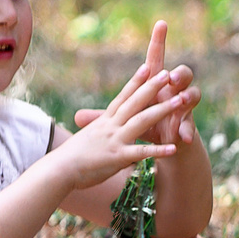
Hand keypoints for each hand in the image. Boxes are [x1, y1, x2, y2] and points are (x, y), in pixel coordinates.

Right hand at [52, 54, 199, 190]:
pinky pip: (142, 152)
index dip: (135, 82)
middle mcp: (111, 126)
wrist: (58, 171)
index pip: (122, 97)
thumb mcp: (88, 138)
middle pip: (135, 103)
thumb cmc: (70, 157)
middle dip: (152, 87)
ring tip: (180, 101)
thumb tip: (100, 129)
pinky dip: (158, 151)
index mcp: (105, 121)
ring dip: (162, 110)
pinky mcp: (117, 157)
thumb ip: (100, 132)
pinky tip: (174, 148)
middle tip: (168, 73)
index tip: (147, 66)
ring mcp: (115, 140)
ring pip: (142, 121)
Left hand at [77, 21, 199, 148]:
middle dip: (179, 73)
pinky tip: (183, 136)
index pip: (157, 60)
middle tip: (170, 77)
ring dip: (187, 96)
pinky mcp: (187, 125)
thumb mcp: (125, 119)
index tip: (160, 23)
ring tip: (180, 99)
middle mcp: (173, 92)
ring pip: (193, 94)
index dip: (159, 42)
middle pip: (183, 73)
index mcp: (156, 86)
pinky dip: (187, 130)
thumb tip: (76, 116)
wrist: (164, 146)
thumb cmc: (146, 125)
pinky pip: (190, 125)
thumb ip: (103, 117)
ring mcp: (183, 108)